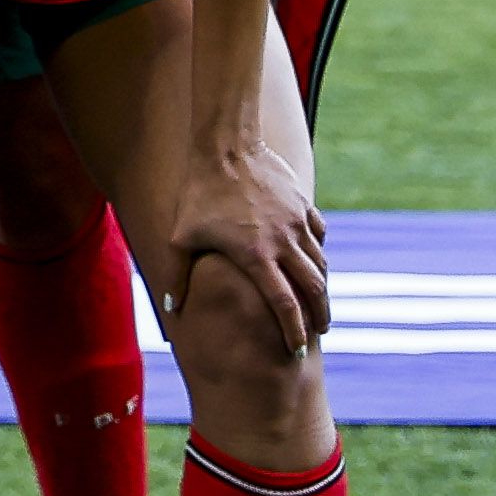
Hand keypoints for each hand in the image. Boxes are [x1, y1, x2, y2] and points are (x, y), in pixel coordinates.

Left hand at [159, 132, 331, 349]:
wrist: (225, 147)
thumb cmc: (198, 194)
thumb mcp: (180, 236)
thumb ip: (178, 275)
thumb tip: (172, 309)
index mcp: (256, 255)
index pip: (283, 303)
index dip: (293, 329)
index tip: (296, 348)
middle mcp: (283, 242)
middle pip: (313, 289)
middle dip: (320, 315)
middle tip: (320, 331)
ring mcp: (297, 222)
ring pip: (321, 264)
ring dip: (322, 287)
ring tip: (319, 303)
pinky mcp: (303, 205)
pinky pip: (319, 235)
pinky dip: (320, 252)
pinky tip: (316, 262)